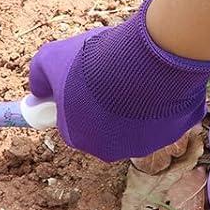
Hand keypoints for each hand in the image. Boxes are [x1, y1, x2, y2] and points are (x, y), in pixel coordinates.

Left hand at [26, 0, 209, 161]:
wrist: (143, 61)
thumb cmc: (92, 63)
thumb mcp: (49, 59)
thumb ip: (38, 77)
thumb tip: (36, 90)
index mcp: (78, 138)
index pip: (70, 122)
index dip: (72, 99)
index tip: (77, 81)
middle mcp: (111, 149)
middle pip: (101, 124)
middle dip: (101, 100)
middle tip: (105, 70)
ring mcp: (145, 143)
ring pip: (133, 119)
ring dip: (130, 99)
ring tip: (130, 71)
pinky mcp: (173, 132)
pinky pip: (160, 113)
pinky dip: (156, 97)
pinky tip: (153, 77)